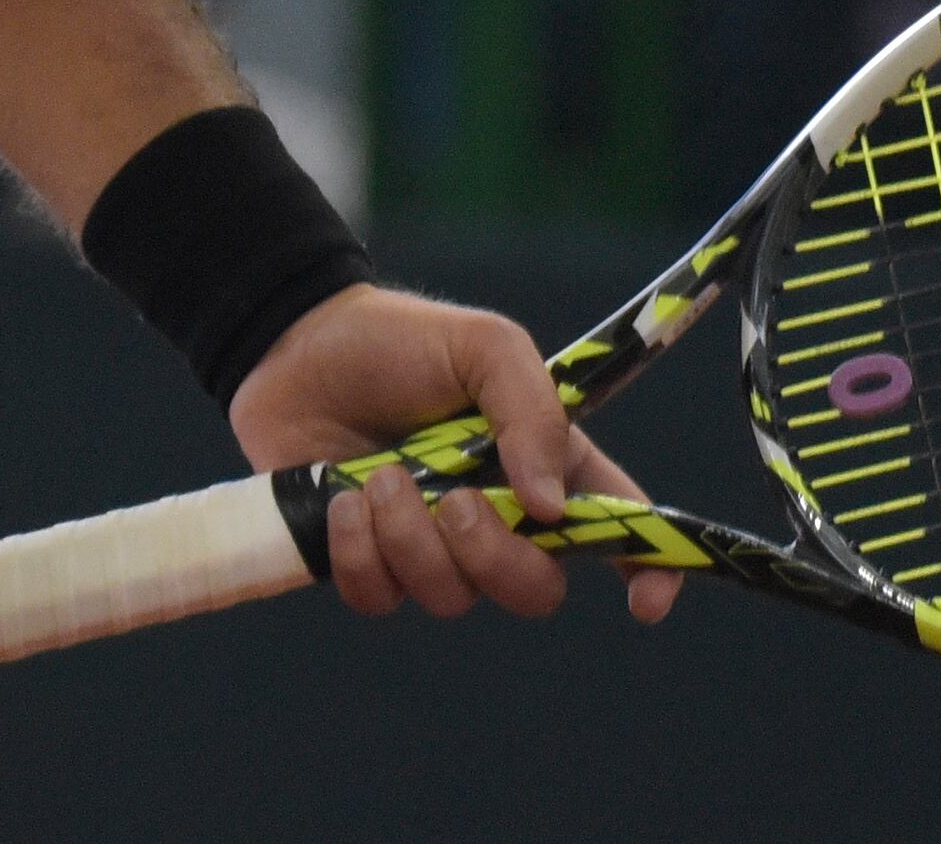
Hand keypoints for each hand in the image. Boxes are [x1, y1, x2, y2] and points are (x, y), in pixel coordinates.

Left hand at [229, 284, 685, 629]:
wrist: (294, 343)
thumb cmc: (400, 339)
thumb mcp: (483, 346)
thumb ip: (530, 412)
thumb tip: (552, 509)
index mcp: (542, 466)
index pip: (615, 532)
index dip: (647, 573)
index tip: (643, 602)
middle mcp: (494, 518)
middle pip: (533, 590)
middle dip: (498, 558)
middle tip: (456, 501)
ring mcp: (428, 546)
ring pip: (451, 598)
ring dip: (414, 540)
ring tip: (382, 477)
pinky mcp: (365, 561)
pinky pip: (379, 600)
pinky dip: (361, 556)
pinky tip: (343, 502)